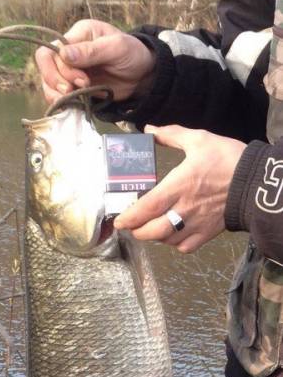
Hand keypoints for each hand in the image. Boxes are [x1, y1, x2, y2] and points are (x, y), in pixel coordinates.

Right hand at [35, 19, 155, 103]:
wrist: (143, 75)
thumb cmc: (133, 55)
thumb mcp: (117, 48)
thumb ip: (91, 51)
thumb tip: (64, 54)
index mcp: (78, 35)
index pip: (52, 50)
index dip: (62, 69)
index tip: (83, 80)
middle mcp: (70, 51)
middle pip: (46, 65)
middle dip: (57, 81)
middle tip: (76, 90)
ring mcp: (70, 70)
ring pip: (48, 82)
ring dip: (55, 94)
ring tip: (72, 99)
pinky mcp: (74, 86)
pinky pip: (57, 95)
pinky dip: (61, 102)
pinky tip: (72, 105)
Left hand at [114, 125, 246, 252]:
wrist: (255, 182)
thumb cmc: (227, 159)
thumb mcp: (199, 139)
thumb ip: (171, 134)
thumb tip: (149, 129)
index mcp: (179, 186)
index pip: (147, 208)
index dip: (129, 218)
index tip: (119, 221)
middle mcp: (184, 209)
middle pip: (152, 231)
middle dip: (138, 231)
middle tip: (133, 225)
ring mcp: (196, 224)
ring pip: (166, 240)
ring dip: (154, 237)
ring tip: (151, 228)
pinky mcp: (208, 233)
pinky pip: (185, 247)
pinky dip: (174, 244)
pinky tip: (173, 235)